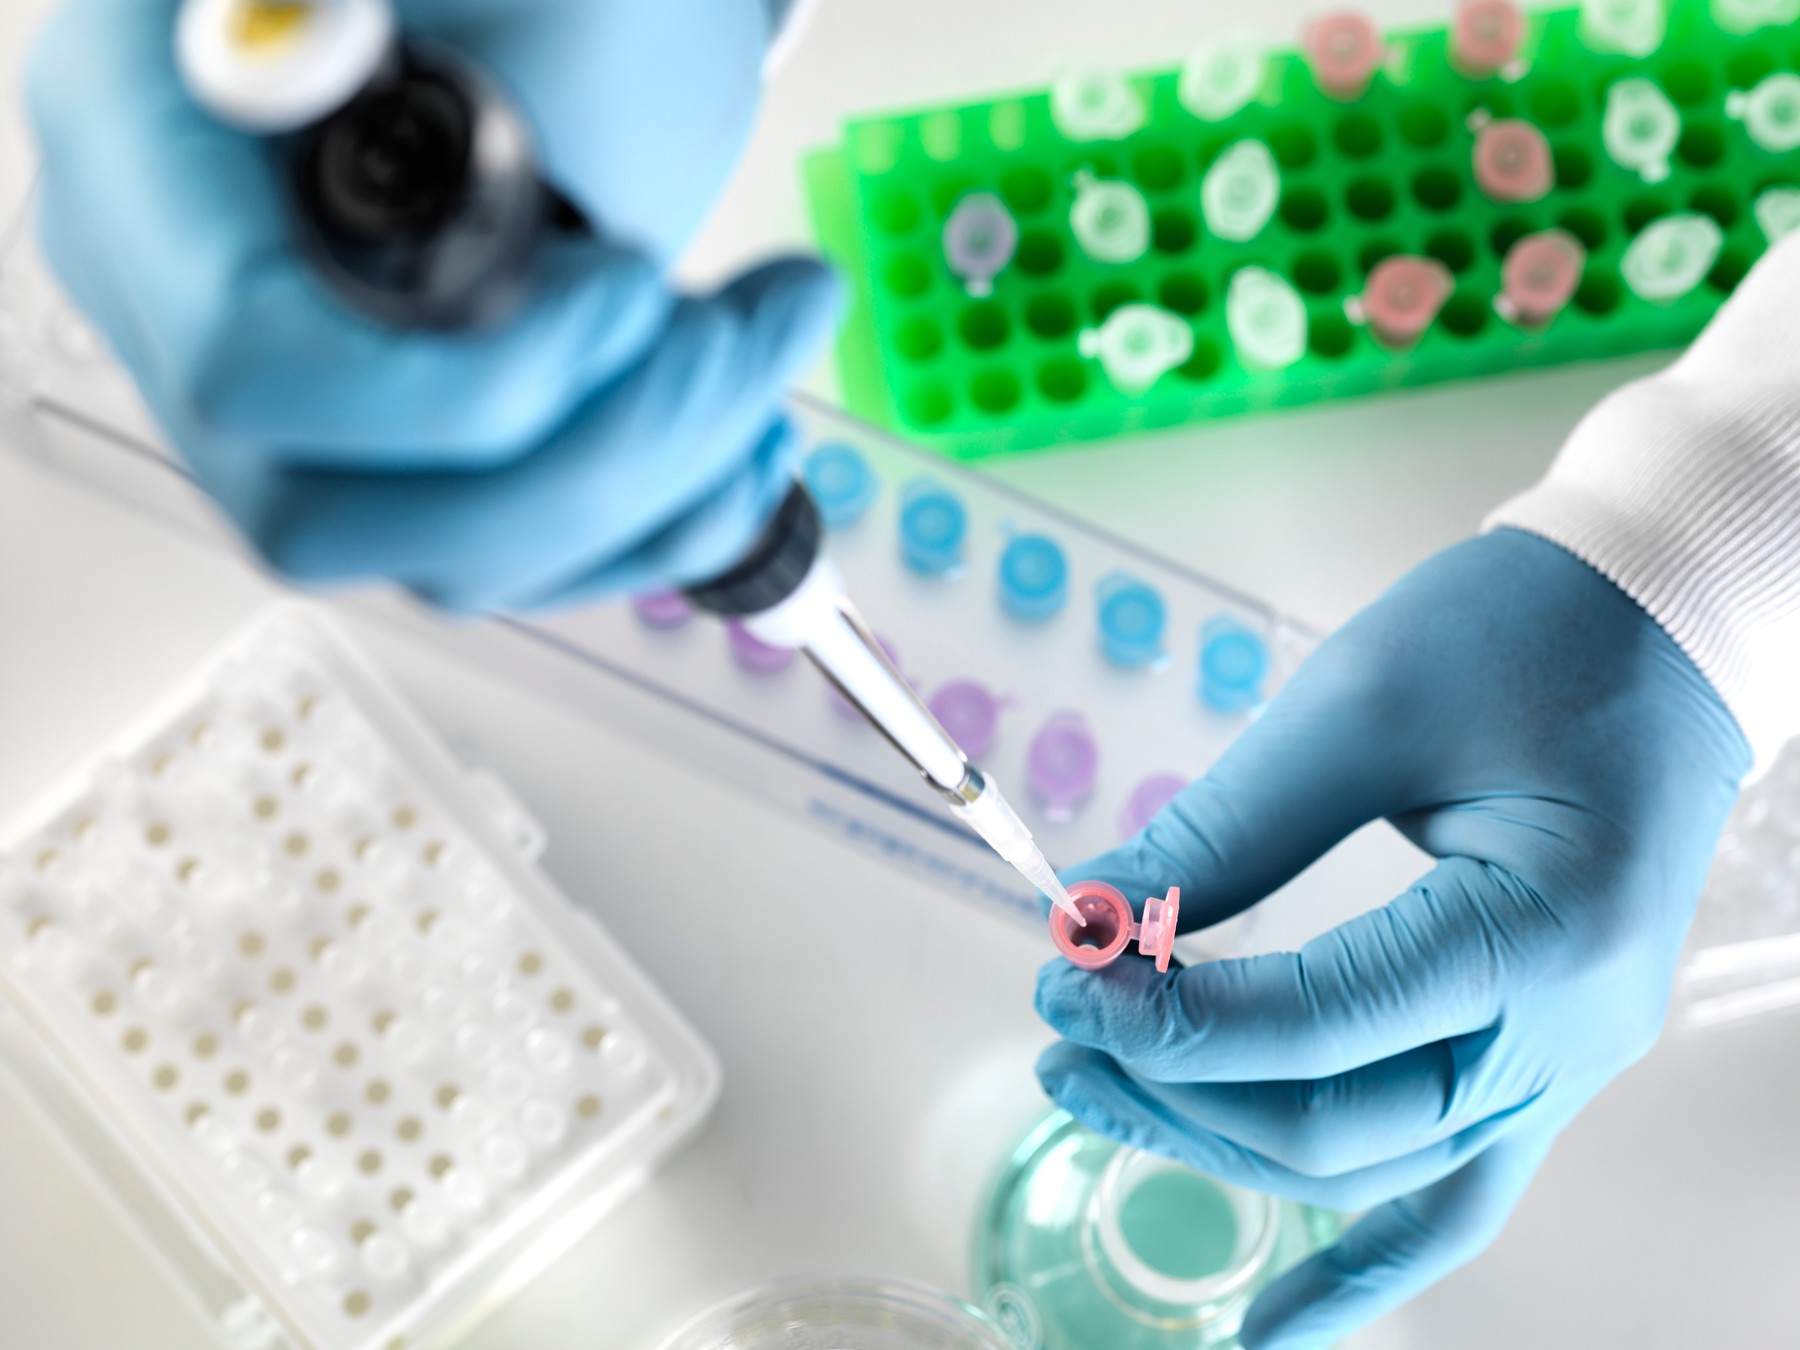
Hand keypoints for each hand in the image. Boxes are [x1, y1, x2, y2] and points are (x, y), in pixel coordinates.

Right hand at [27, 0, 835, 610]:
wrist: (560, 2)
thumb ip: (485, 122)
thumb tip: (520, 283)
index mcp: (152, 149)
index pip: (252, 360)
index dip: (465, 375)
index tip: (630, 290)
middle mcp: (187, 301)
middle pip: (332, 510)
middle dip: (592, 452)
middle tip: (737, 338)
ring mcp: (291, 407)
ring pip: (447, 556)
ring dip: (655, 484)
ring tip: (767, 344)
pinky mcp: (402, 464)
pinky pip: (517, 560)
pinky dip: (660, 521)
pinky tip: (745, 438)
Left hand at [1034, 530, 1747, 1346]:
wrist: (1658, 628)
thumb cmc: (1528, 636)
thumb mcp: (1362, 706)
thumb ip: (1226, 830)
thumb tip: (1093, 919)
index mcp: (1542, 934)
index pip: (1315, 1026)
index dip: (1169, 1013)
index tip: (1062, 968)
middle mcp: (1568, 1034)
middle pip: (1335, 1124)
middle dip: (1175, 1085)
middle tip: (1059, 1022)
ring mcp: (1562, 1062)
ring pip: (1370, 1165)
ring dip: (1223, 1144)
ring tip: (1095, 1088)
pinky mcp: (1537, 1055)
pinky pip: (1451, 1193)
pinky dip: (1363, 1265)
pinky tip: (1272, 1332)